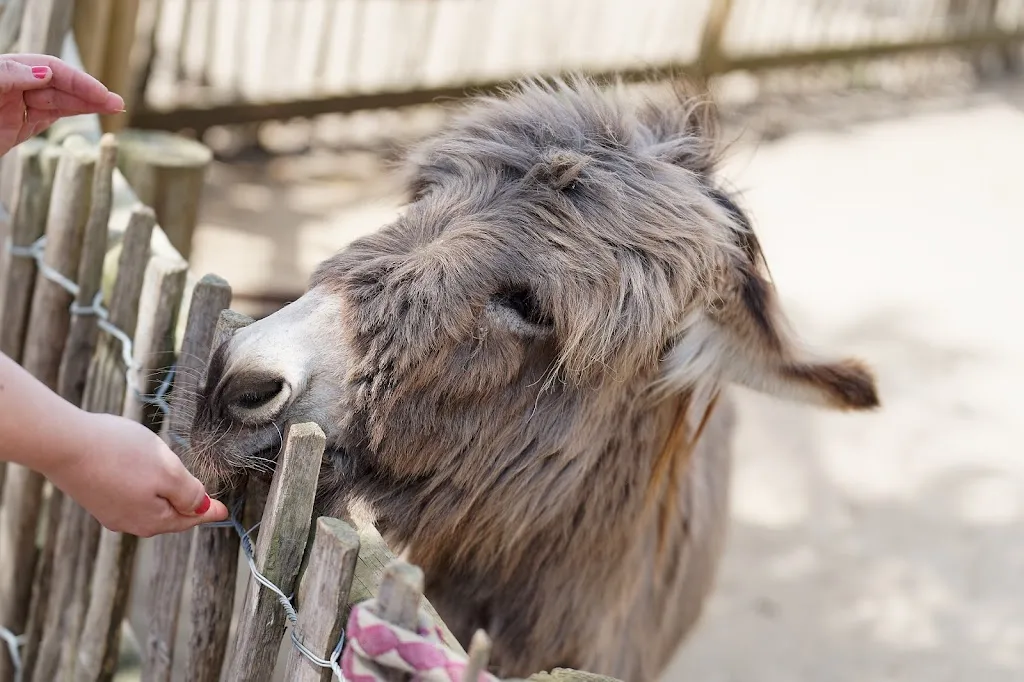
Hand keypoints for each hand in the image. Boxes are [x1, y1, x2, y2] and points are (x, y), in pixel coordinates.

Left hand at [0, 53, 123, 156]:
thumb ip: (10, 74)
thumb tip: (45, 72)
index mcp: (8, 69)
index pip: (50, 69)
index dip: (77, 80)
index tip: (100, 93)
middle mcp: (18, 84)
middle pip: (60, 86)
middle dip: (89, 93)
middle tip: (117, 103)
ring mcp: (21, 104)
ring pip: (61, 102)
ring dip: (88, 104)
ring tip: (115, 108)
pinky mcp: (23, 125)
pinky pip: (53, 115)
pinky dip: (74, 112)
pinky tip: (92, 110)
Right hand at [43, 412, 229, 537]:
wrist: (65, 444)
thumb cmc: (120, 455)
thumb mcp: (168, 471)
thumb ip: (188, 493)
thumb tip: (201, 509)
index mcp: (153, 520)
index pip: (189, 518)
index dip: (209, 511)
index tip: (225, 512)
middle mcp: (129, 522)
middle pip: (168, 516)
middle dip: (187, 508)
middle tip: (206, 502)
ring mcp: (109, 511)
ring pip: (148, 507)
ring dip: (165, 498)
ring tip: (179, 490)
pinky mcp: (94, 496)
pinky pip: (129, 497)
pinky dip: (145, 491)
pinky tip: (146, 482)